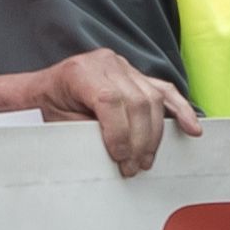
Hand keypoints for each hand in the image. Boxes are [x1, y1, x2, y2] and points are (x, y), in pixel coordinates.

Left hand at [29, 49, 200, 175]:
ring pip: (153, 99)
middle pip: (137, 101)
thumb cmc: (45, 106)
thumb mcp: (58, 122)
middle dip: (140, 140)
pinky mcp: (137, 74)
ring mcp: (124, 66)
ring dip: (155, 134)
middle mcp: (106, 62)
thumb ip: (86, 132)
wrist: (39, 92)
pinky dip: (179, 110)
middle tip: (134, 167)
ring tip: (146, 159)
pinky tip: (191, 127)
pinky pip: (164, 91)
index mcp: (82, 71)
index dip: (120, 133)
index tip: (121, 159)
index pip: (111, 101)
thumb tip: (116, 152)